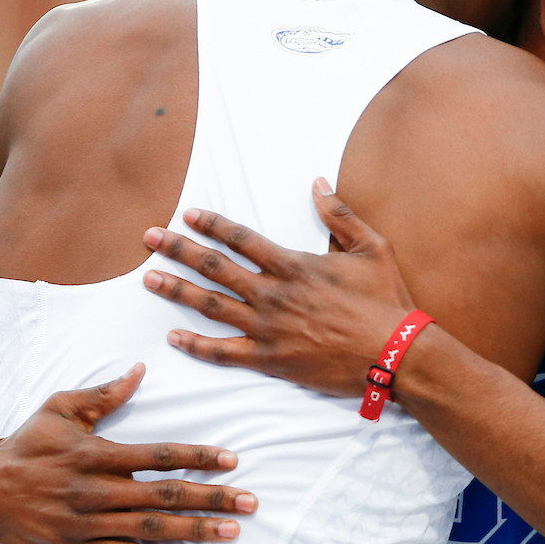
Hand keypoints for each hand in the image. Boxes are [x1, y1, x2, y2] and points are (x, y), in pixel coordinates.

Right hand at [0, 363, 256, 543]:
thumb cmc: (26, 445)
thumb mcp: (60, 409)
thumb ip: (104, 393)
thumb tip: (141, 369)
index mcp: (95, 453)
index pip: (158, 455)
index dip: (198, 457)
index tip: (233, 460)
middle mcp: (94, 490)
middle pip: (165, 496)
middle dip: (212, 498)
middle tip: (251, 501)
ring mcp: (86, 524)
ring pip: (151, 530)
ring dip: (196, 531)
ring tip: (232, 530)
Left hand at [141, 178, 415, 396]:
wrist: (395, 355)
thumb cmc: (386, 301)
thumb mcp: (372, 248)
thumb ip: (340, 215)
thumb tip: (319, 183)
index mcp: (295, 265)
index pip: (242, 239)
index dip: (212, 224)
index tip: (188, 214)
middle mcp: (274, 294)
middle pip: (216, 268)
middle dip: (178, 250)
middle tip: (149, 239)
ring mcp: (269, 329)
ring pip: (211, 306)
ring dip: (178, 291)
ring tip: (149, 279)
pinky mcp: (271, 360)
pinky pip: (224, 353)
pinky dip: (197, 345)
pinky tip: (174, 337)